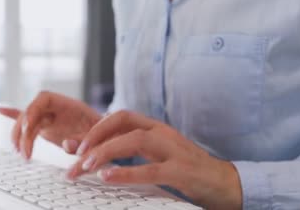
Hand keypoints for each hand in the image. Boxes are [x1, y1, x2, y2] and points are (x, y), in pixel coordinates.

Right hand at [0, 91, 101, 159]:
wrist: (108, 135)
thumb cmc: (104, 134)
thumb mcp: (97, 138)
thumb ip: (83, 140)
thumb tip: (68, 144)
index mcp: (68, 104)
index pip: (43, 98)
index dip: (33, 110)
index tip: (29, 127)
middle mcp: (56, 108)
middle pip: (31, 112)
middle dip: (23, 131)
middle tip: (24, 152)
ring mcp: (50, 117)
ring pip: (27, 122)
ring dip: (20, 137)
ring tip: (20, 153)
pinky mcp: (46, 127)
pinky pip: (28, 120)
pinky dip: (13, 115)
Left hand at [67, 110, 241, 209]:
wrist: (225, 183)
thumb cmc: (185, 170)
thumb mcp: (156, 155)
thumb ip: (129, 152)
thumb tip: (93, 155)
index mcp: (155, 127)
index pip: (120, 116)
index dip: (96, 127)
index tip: (74, 145)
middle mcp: (163, 133)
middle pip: (122, 124)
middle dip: (94, 138)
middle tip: (74, 158)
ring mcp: (174, 150)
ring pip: (134, 140)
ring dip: (105, 152)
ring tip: (85, 166)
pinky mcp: (182, 171)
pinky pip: (150, 169)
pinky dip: (126, 172)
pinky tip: (107, 177)